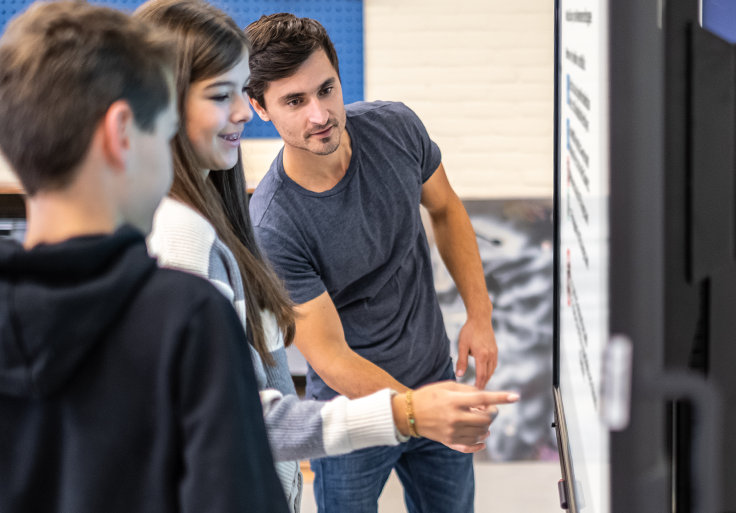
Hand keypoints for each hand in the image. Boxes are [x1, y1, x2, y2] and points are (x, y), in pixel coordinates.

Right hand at [392, 381, 518, 452]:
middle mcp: (454, 417)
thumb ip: (468, 391)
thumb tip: (486, 400)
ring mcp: (452, 431)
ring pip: (481, 432)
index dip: (500, 397)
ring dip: (486, 426)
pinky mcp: (450, 441)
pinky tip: (482, 438)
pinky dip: (480, 442)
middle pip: (485, 419)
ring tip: (480, 420)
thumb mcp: (447, 386)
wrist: (409, 414)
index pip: (482, 398)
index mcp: (454, 401)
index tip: (516, 397)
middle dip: (492, 414)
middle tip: (488, 410)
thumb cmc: (429, 396)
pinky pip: (472, 446)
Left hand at [456, 315, 497, 389]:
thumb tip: (459, 375)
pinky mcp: (495, 350)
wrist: (480, 318)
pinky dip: (490, 371)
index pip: (481, 375)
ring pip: (492, 370)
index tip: (475, 393)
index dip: (479, 385)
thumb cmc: (469, 331)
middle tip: (478, 393)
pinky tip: (485, 373)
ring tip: (481, 385)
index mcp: (482, 355)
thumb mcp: (462, 345)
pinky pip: (494, 364)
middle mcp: (491, 355)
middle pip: (488, 375)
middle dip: (483, 384)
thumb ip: (461, 361)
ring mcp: (495, 352)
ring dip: (487, 378)